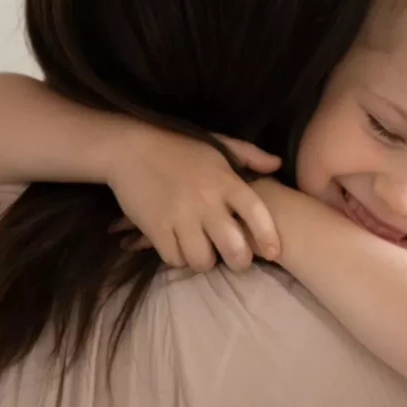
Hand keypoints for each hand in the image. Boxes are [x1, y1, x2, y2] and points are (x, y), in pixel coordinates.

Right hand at [105, 123, 281, 271]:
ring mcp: (179, 216)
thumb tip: (277, 164)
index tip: (273, 252)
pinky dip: (179, 258)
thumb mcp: (217, 144)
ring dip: (205, 261)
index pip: (256, 213)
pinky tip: (180, 248)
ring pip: (203, 260)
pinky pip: (174, 258)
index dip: (268, 236)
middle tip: (237, 261)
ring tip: (205, 254)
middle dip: (240, 262)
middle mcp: (206, 201)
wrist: (130, 147)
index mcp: (225, 181)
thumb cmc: (179, 146)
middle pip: (233, 248)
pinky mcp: (155, 227)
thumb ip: (248, 155)